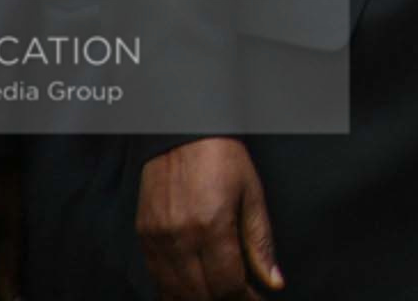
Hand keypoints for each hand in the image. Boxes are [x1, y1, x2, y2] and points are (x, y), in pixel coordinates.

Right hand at [137, 139, 282, 299]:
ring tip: (222, 297)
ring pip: (177, 293)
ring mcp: (157, 240)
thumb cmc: (222, 158)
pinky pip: (158, 279)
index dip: (245, 299)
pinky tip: (194, 291)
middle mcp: (180, 238)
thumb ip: (260, 243)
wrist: (181, 133)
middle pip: (201, 295)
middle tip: (243, 298)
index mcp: (212, 226)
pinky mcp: (144, 237)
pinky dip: (176, 292)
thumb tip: (273, 282)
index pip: (228, 285)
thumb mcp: (252, 194)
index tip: (258, 299)